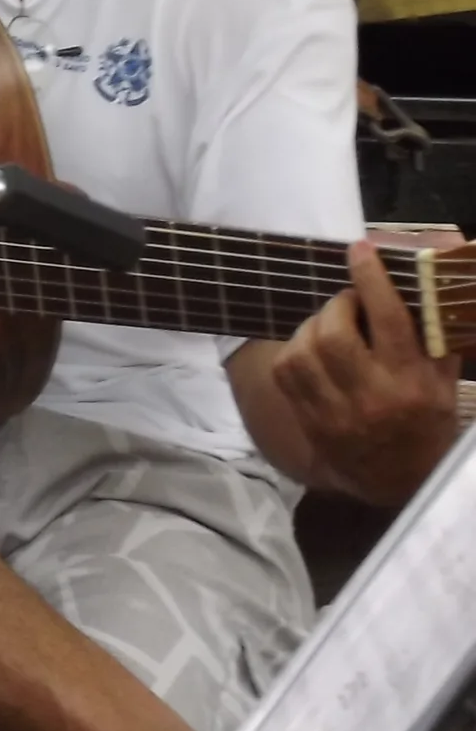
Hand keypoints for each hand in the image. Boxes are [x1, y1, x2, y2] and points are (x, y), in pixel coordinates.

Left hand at [270, 240, 462, 505]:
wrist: (401, 480)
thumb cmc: (428, 419)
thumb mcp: (444, 379)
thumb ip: (437, 332)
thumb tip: (429, 277)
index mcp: (412, 381)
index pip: (390, 320)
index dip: (372, 279)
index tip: (360, 250)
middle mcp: (371, 395)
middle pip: (335, 334)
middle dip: (337, 305)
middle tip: (347, 301)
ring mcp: (334, 411)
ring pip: (303, 351)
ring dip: (311, 325)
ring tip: (330, 324)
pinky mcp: (309, 420)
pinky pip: (286, 372)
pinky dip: (293, 350)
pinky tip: (310, 348)